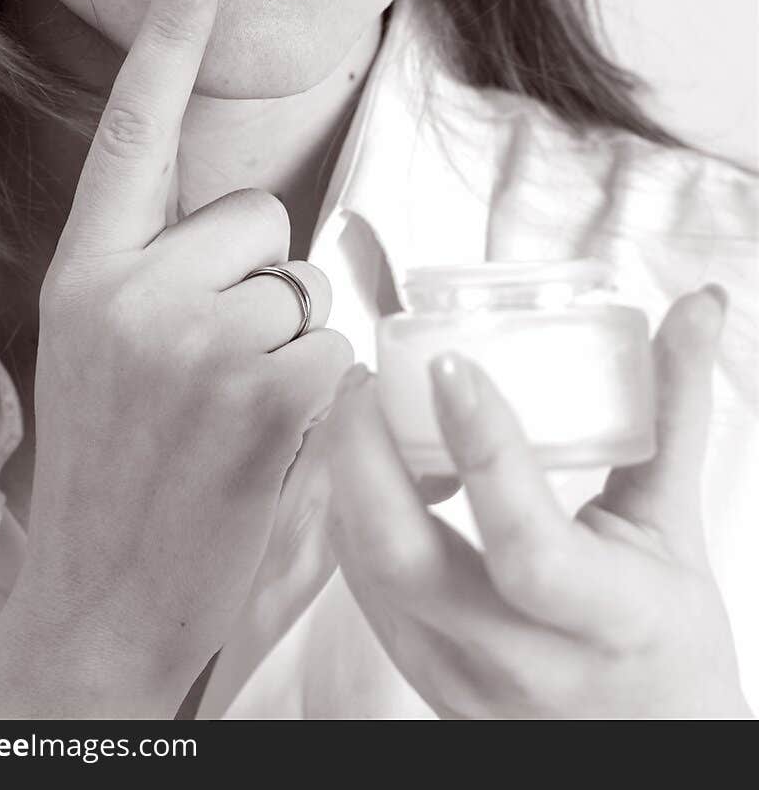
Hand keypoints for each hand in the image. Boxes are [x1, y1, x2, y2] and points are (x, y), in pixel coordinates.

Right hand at [6, 0, 351, 715]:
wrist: (100, 604)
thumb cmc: (114, 474)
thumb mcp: (96, 350)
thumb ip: (155, 273)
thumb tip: (256, 235)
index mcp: (86, 270)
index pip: (135, 127)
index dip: (171, 36)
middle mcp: (134, 289)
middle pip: (258, 219)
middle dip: (255, 284)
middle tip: (207, 380)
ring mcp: (198, 340)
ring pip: (302, 286)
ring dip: (286, 346)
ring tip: (225, 423)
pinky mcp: (266, 392)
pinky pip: (336, 346)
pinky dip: (320, 393)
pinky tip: (261, 449)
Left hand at [323, 287, 751, 718]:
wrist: (649, 750)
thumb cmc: (665, 639)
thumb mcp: (676, 525)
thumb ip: (676, 409)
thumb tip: (698, 304)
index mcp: (607, 620)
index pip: (527, 547)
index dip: (483, 450)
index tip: (450, 363)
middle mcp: (523, 663)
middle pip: (407, 562)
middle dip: (367, 454)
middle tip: (373, 373)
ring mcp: (460, 681)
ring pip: (369, 573)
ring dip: (350, 476)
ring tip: (368, 400)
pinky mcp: (422, 681)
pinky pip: (365, 590)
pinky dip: (356, 514)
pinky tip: (376, 461)